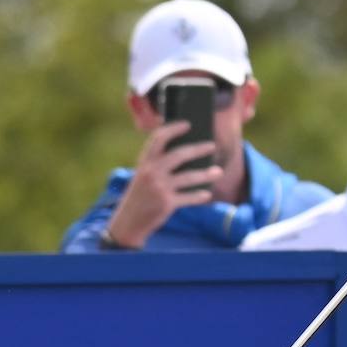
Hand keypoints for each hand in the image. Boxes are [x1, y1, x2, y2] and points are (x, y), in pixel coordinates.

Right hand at [108, 122, 220, 246]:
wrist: (128, 222)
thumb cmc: (140, 196)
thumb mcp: (144, 177)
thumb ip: (159, 165)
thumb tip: (190, 155)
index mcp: (144, 162)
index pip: (158, 139)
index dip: (173, 129)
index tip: (187, 124)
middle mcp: (151, 172)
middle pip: (179, 155)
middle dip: (198, 149)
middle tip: (212, 145)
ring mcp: (159, 188)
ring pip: (189, 177)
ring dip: (206, 174)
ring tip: (219, 172)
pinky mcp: (167, 203)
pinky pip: (189, 197)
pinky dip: (199, 196)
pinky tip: (207, 194)